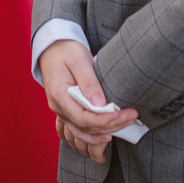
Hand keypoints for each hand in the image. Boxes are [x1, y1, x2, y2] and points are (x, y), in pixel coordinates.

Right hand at [38, 40, 137, 163]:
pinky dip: (94, 133)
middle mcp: (57, 106)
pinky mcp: (66, 110)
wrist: (52, 49)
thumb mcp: (79, 60)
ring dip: (104, 133)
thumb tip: (100, 104)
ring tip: (124, 125)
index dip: (104, 120)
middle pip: (84, 128)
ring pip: (81, 132)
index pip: (82, 117)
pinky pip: (79, 128)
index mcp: (59, 94)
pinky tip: (108, 133)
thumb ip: (89, 82)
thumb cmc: (66, 51)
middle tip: (131, 117)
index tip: (123, 114)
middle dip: (110, 126)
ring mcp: (60, 110)